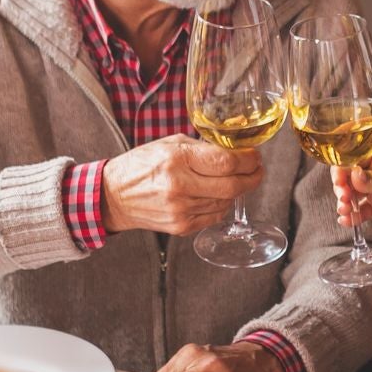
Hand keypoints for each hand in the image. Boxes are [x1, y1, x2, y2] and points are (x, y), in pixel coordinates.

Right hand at [102, 136, 259, 235]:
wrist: (114, 196)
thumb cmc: (142, 165)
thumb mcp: (169, 145)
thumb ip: (201, 147)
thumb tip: (234, 149)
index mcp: (176, 160)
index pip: (226, 162)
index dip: (248, 159)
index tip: (254, 156)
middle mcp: (179, 186)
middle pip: (233, 185)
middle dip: (252, 176)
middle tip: (256, 170)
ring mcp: (181, 210)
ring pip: (226, 201)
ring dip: (237, 190)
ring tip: (235, 179)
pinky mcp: (182, 227)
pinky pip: (215, 215)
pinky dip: (222, 204)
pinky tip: (217, 195)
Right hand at [332, 144, 371, 232]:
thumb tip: (355, 175)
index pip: (353, 155)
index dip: (342, 166)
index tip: (339, 178)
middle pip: (346, 175)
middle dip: (341, 186)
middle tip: (344, 195)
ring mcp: (371, 189)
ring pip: (349, 194)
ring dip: (343, 202)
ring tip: (345, 209)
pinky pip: (357, 212)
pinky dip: (350, 217)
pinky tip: (346, 220)